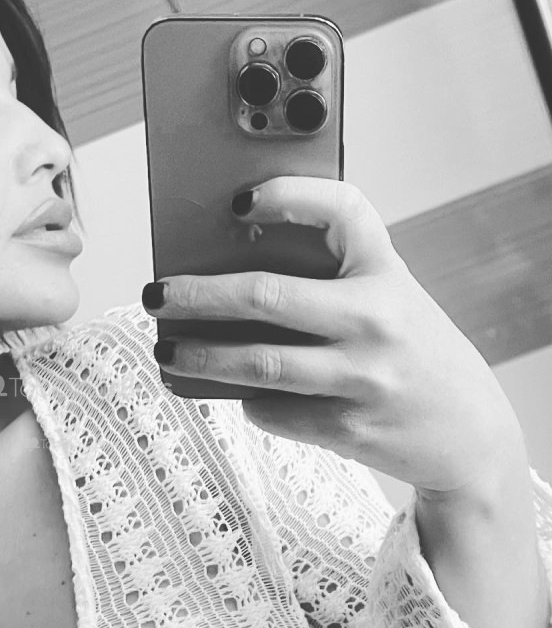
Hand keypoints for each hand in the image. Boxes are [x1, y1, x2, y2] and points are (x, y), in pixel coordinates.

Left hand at [143, 176, 524, 497]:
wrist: (469, 433)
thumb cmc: (413, 352)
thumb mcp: (389, 299)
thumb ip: (330, 281)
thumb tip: (228, 274)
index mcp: (387, 272)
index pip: (343, 210)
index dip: (287, 194)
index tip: (238, 202)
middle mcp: (377, 319)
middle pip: (267, 297)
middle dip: (198, 295)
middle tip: (158, 294)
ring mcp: (362, 377)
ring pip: (258, 364)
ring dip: (200, 357)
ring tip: (167, 350)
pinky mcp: (346, 426)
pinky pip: (273, 409)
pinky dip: (246, 400)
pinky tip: (235, 391)